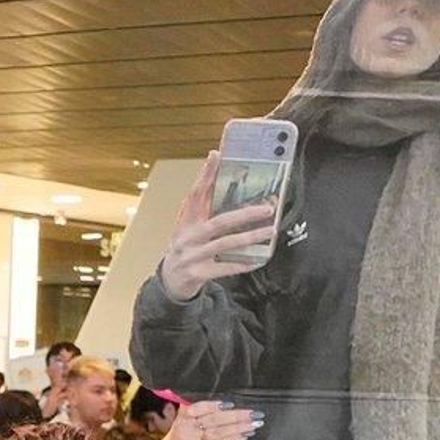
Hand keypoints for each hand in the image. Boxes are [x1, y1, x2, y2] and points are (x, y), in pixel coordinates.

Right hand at [130, 398, 261, 439]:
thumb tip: (220, 403)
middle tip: (254, 413)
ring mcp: (191, 439)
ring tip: (254, 424)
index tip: (231, 403)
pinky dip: (232, 439)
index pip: (200, 406)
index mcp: (184, 415)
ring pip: (218, 430)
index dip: (215, 405)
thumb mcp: (182, 421)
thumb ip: (197, 411)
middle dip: (237, 415)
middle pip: (215, 418)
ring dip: (239, 427)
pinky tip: (244, 436)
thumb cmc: (178, 439)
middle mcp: (187, 425)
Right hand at [157, 151, 278, 302]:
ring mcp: (192, 256)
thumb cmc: (185, 249)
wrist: (170, 282)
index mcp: (186, 222)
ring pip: (225, 244)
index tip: (216, 156)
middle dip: (245, 214)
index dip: (205, 175)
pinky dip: (243, 263)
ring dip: (250, 237)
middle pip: (219, 222)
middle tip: (267, 208)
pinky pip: (225, 268)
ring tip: (269, 231)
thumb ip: (204, 209)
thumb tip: (222, 183)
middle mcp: (188, 237)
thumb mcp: (189, 228)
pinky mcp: (199, 273)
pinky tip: (258, 259)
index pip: (195, 194)